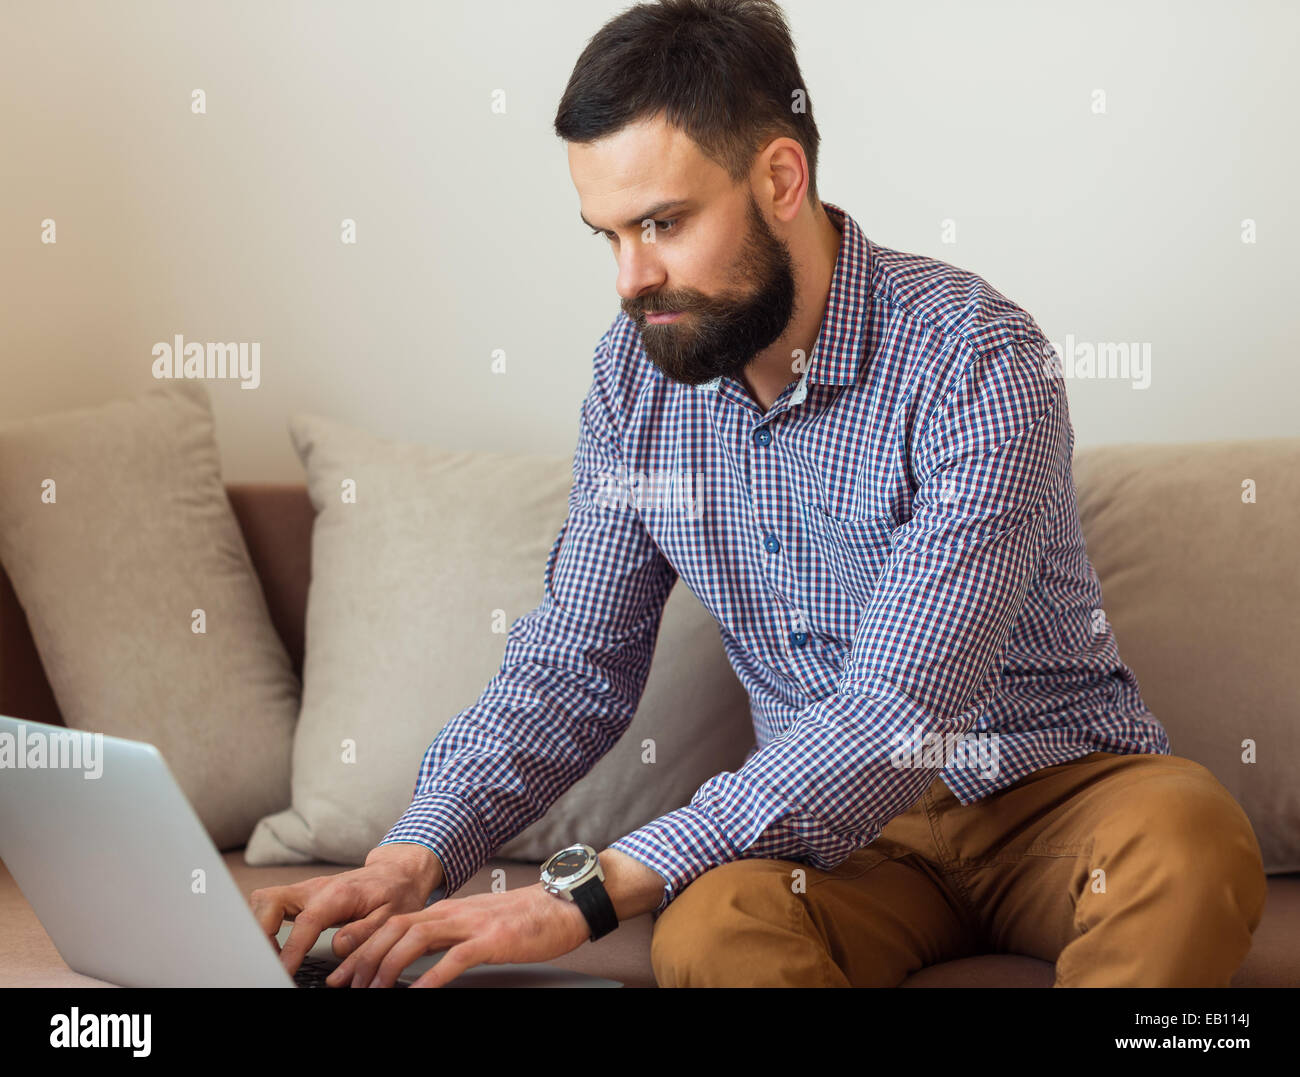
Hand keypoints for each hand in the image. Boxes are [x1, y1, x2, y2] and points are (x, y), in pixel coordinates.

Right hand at [248, 843, 442, 976]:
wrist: (399, 871)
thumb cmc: (397, 892)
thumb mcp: (391, 916)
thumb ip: (364, 933)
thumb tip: (338, 947)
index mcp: (338, 894)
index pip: (306, 922)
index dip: (291, 949)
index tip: (283, 971)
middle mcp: (315, 888)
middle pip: (269, 901)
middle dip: (260, 933)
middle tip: (270, 962)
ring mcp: (306, 890)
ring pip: (264, 900)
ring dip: (259, 928)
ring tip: (271, 957)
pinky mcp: (302, 895)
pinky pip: (271, 905)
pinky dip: (264, 925)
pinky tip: (274, 946)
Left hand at [325, 882, 591, 987]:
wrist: (562, 904)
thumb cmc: (523, 920)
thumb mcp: (476, 925)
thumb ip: (446, 938)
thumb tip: (416, 961)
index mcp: (446, 911)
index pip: (392, 924)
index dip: (362, 946)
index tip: (341, 970)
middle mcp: (453, 913)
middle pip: (394, 930)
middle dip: (363, 958)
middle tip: (344, 984)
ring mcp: (471, 924)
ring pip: (416, 939)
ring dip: (388, 967)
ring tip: (372, 991)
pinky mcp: (492, 940)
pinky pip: (455, 958)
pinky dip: (431, 977)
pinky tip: (417, 993)